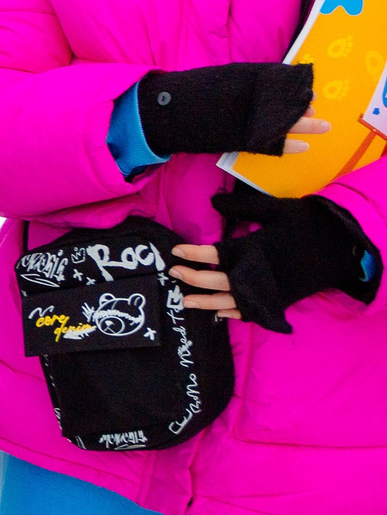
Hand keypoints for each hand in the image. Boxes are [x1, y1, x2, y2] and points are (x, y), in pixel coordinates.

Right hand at [135, 63, 317, 155]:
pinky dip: (287, 145)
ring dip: (304, 124)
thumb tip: (275, 81)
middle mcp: (250, 100)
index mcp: (246, 81)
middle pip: (285, 103)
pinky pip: (270, 142)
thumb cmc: (193, 92)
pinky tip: (303, 147)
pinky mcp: (240, 139)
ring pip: (283, 122)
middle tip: (317, 110)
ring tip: (322, 125)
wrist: (166, 111)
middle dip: (303, 107)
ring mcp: (246, 120)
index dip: (295, 87)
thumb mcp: (223, 78)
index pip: (279, 82)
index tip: (307, 89)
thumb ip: (247, 80)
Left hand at [173, 187, 378, 330]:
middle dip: (193, 277)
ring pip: (230, 301)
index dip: (194, 253)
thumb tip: (214, 201)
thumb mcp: (274, 208)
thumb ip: (243, 206)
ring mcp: (268, 289)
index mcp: (253, 248)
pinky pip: (252, 312)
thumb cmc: (307, 222)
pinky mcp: (279, 300)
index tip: (175, 251)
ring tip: (185, 302)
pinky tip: (219, 314)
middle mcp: (256, 271)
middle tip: (173, 273)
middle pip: (218, 280)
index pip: (215, 253)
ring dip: (206, 302)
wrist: (341, 246)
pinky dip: (234, 314)